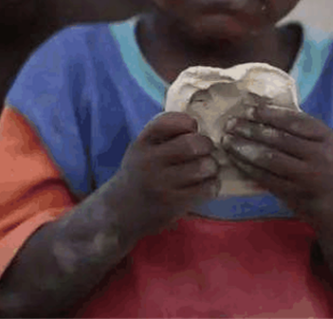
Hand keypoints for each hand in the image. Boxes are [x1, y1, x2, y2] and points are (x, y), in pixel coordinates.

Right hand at [111, 112, 219, 235]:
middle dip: (206, 145)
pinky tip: (207, 185)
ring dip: (212, 166)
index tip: (192, 129)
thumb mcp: (141, 149)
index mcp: (142, 143)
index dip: (187, 122)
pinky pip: (205, 189)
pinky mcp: (173, 204)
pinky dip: (212, 185)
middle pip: (191, 144)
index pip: (168, 121)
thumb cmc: (137, 174)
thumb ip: (163, 135)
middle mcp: (149, 161)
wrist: (119, 211)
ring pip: (202, 167)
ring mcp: (161, 184)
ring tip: (208, 169)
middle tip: (206, 150)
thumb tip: (198, 126)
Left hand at [221, 100, 332, 228]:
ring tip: (227, 140)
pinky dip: (247, 167)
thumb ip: (300, 127)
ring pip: (269, 159)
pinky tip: (234, 159)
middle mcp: (318, 155)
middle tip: (230, 123)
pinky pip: (265, 177)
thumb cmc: (326, 164)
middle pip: (278, 138)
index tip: (247, 110)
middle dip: (250, 129)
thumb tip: (262, 108)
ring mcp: (306, 176)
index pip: (293, 120)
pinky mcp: (293, 193)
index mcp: (326, 137)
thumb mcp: (323, 141)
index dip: (268, 114)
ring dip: (244, 148)